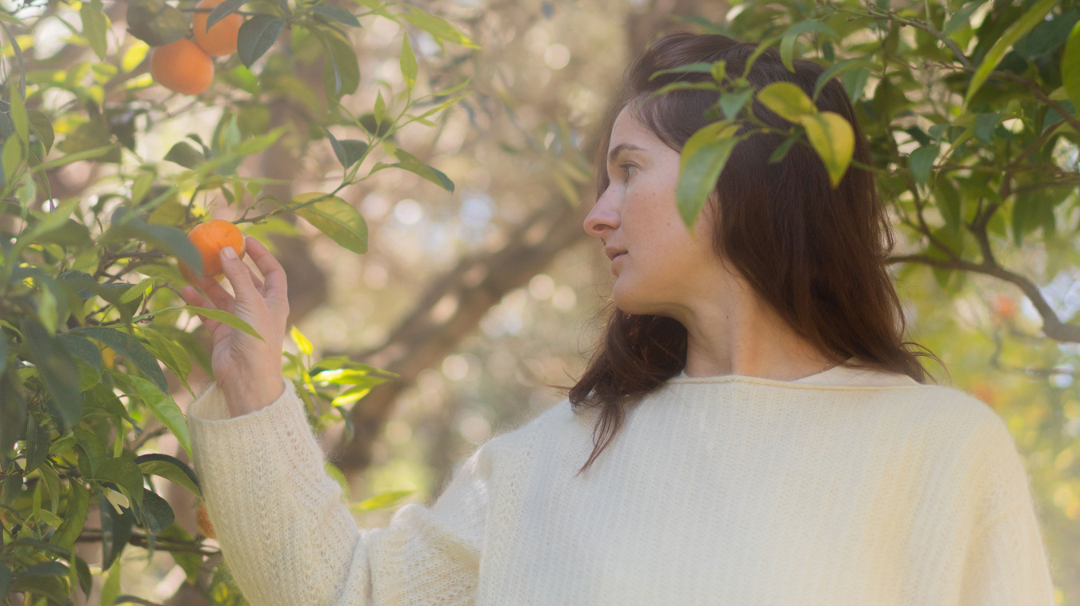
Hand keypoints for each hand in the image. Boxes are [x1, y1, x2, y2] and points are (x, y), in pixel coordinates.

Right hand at [180, 236, 289, 415]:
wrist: (246, 378)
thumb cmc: (258, 339)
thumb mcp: (250, 302)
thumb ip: (238, 276)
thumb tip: (227, 250)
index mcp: (275, 301)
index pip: (273, 272)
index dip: (262, 255)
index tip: (247, 239)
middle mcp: (258, 309)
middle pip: (244, 282)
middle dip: (230, 267)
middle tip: (213, 250)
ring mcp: (240, 321)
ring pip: (223, 296)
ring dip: (209, 283)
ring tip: (192, 267)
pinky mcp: (223, 333)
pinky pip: (208, 312)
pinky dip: (198, 301)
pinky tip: (185, 290)